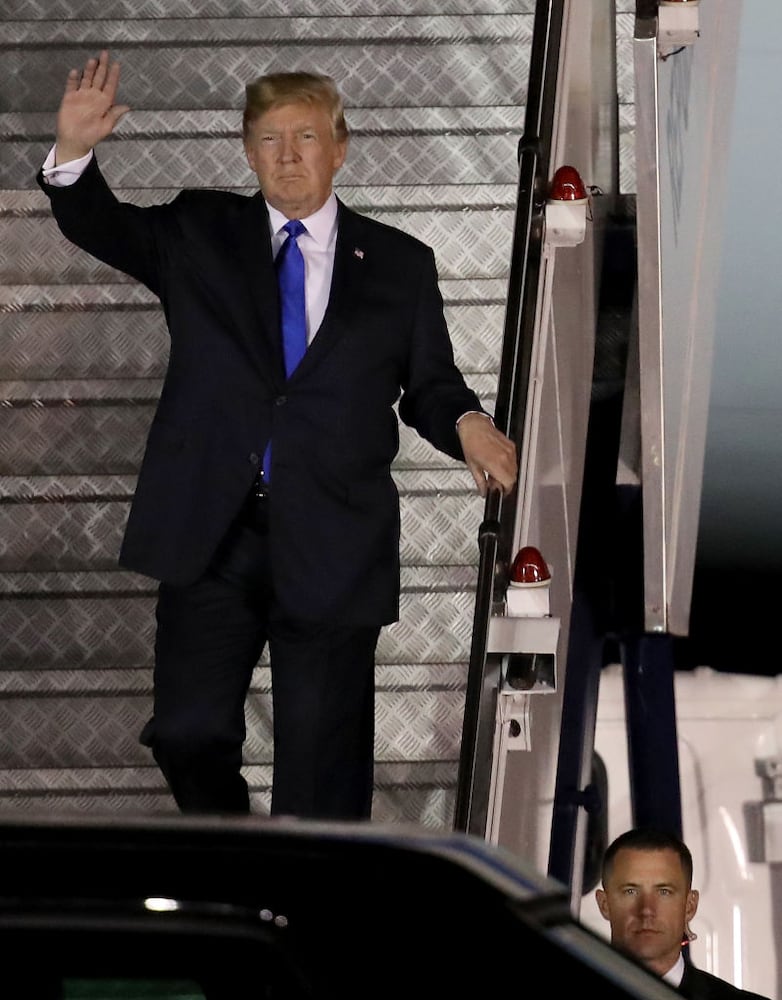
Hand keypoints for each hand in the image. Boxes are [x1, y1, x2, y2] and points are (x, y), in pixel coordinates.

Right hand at [55, 50, 129, 164]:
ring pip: (86, 79)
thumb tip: (127, 107)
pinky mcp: (69, 98)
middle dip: (102, 66)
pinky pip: (71, 86)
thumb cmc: (91, 137)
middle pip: (99, 78)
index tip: (117, 64)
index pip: (110, 86)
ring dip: (89, 70)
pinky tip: (76, 72)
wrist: (74, 142)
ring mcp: (81, 96)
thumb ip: (114, 115)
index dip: (113, 76)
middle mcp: (93, 97)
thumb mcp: (106, 127)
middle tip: (105, 53)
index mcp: (104, 104)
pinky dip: (73, 79)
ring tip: (93, 60)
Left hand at [457, 412, 517, 497]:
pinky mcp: (511, 446)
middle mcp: (506, 457)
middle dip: (504, 483)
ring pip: (514, 470)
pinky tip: (498, 464)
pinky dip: (508, 466)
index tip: (499, 491)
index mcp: (496, 464)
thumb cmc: (471, 442)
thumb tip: (483, 491)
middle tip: (494, 483)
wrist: (473, 426)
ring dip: (506, 474)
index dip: (504, 490)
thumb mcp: (472, 466)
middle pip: (513, 478)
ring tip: (494, 473)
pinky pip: (514, 461)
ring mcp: (510, 451)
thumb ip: (480, 482)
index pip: (509, 483)